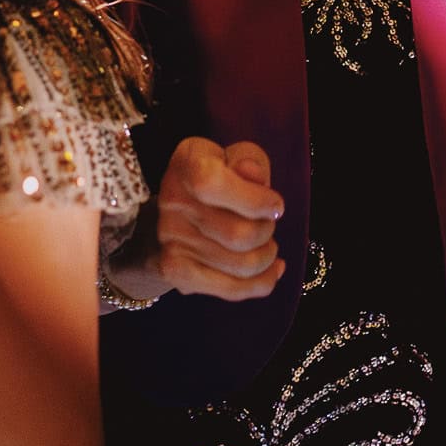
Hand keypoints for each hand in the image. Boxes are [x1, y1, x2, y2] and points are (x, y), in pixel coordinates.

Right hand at [129, 137, 284, 301]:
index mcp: (187, 164)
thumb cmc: (219, 175)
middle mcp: (172, 201)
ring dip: (267, 256)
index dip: (252, 199)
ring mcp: (170, 239)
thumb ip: (249, 159)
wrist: (177, 206)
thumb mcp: (236, 156)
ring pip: (240, 265)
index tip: (275, 205)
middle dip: (267, 231)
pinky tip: (273, 270)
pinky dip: (262, 282)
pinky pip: (231, 289)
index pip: (211, 184)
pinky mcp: (175, 270)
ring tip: (268, 244)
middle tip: (269, 222)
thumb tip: (251, 172)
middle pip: (237, 235)